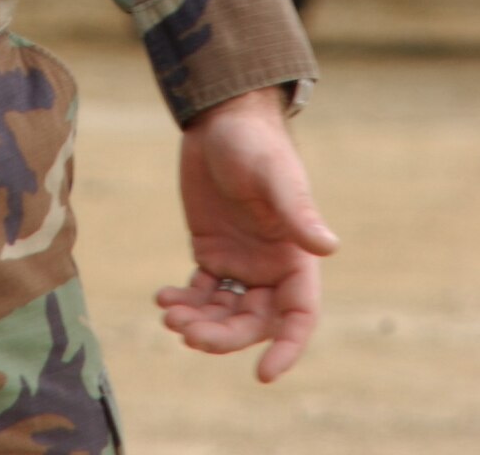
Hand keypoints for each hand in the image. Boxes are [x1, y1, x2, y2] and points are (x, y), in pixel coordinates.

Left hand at [156, 86, 338, 381]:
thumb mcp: (274, 175)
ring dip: (199, 323)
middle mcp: (270, 267)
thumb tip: (329, 248)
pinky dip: (184, 302)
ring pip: (224, 313)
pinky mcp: (211, 251)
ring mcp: (240, 262)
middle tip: (187, 332)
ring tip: (169, 313)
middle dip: (224, 336)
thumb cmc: (254, 143)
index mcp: (295, 256)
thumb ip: (297, 212)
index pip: (300, 316)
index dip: (287, 348)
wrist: (218, 118)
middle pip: (253, 323)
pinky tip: (163, 298)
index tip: (264, 374)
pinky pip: (201, 292)